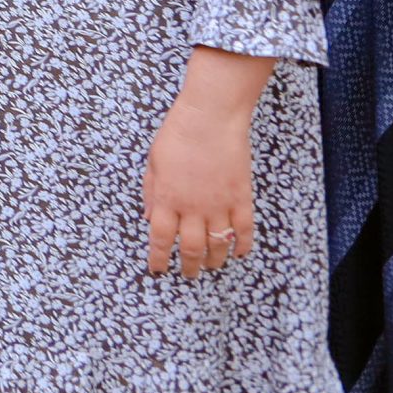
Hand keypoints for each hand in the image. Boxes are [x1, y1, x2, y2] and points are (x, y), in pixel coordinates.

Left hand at [143, 49, 271, 276]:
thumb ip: (151, 192)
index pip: (159, 238)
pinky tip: (238, 253)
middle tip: (187, 274)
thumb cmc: (177, 135)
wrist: (211, 118)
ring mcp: (220, 205)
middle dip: (188, 266)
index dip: (158, 258)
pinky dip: (242, 246)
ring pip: (218, 245)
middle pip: (190, 249)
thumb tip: (148, 217)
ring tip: (211, 266)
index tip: (157, 269)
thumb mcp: (153, 162)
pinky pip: (245, 231)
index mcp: (167, 198)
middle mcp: (192, 207)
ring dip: (214, 260)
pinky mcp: (241, 198)